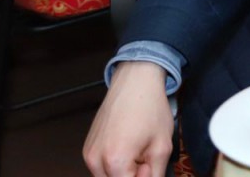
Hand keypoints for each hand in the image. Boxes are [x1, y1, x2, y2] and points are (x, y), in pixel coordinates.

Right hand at [84, 61, 173, 176]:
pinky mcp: (87, 148)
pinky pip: (100, 167)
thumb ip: (155, 173)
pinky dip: (114, 165)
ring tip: (137, 152)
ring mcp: (88, 154)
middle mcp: (95, 160)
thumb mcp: (162, 145)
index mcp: (115, 160)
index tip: (149, 166)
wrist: (135, 82)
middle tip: (145, 160)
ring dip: (122, 172)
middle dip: (131, 176)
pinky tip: (128, 147)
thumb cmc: (149, 107)